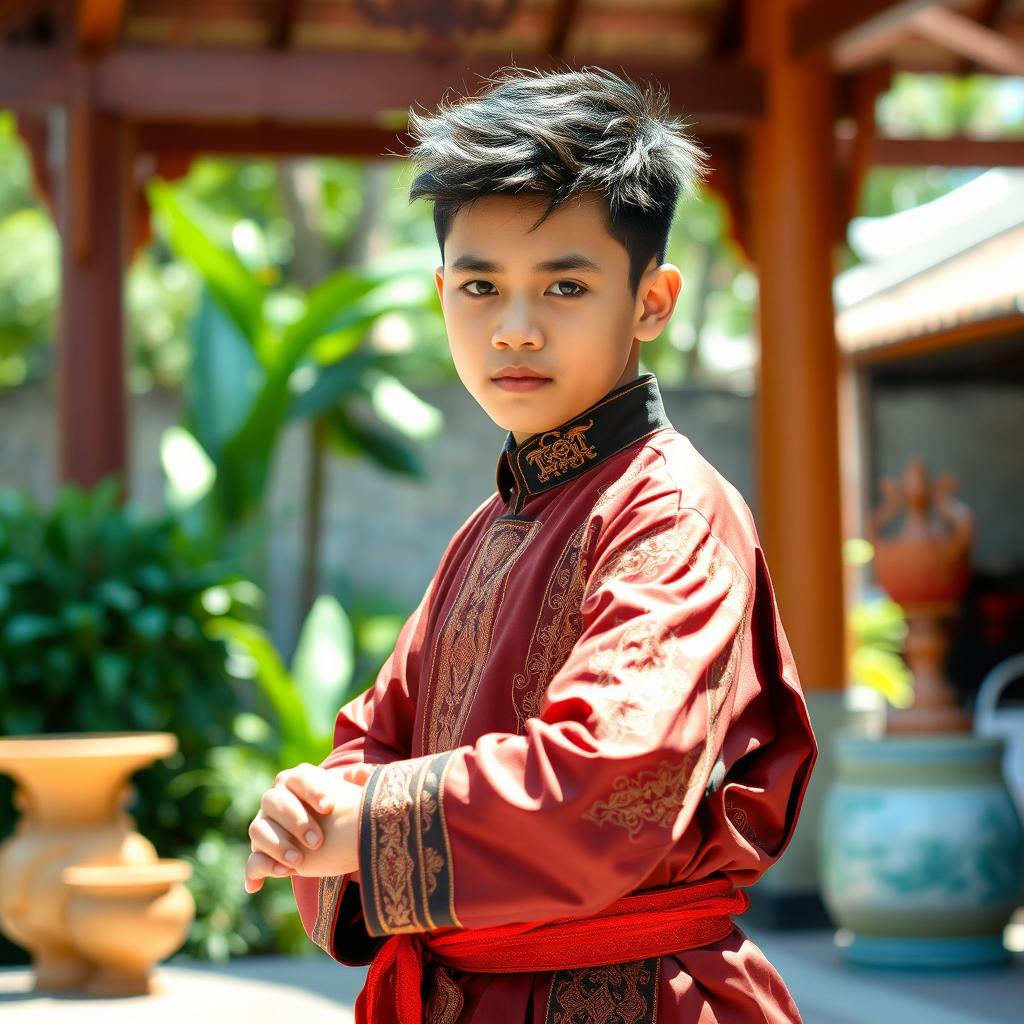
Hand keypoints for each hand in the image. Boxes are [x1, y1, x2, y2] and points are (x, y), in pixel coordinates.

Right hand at [244, 761, 374, 893]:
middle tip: (317, 841)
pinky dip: (261, 869)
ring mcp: (265, 825)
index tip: (329, 807)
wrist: (335, 834)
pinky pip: (253, 860)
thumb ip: (362, 781)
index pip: (299, 777)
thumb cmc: (343, 810)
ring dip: (277, 846)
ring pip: (258, 829)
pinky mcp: (262, 853)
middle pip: (274, 801)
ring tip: (298, 862)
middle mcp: (275, 799)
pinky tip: (278, 876)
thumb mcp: (356, 794)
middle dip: (296, 821)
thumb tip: (358, 773)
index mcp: (297, 780)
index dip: (312, 790)